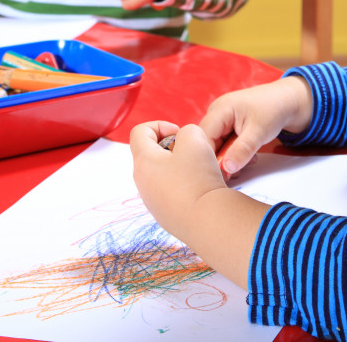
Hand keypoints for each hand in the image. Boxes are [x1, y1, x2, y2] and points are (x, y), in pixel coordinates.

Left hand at [130, 120, 269, 288]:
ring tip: (198, 171)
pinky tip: (199, 189)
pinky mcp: (164, 214)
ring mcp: (152, 201)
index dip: (159, 125)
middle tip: (191, 152)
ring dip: (177, 166)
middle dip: (171, 147)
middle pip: (150, 153)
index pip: (139, 132)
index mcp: (143, 161)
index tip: (178, 133)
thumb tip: (185, 141)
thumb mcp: (196, 139)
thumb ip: (187, 130)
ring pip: (160, 174)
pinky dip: (181, 185)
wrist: (206, 221)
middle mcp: (142, 182)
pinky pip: (168, 192)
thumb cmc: (198, 179)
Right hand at [199, 76, 313, 176]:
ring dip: (229, 158)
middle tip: (234, 174)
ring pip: (216, 145)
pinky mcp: (227, 126)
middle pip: (207, 142)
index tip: (221, 175)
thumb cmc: (273, 110)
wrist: (286, 100)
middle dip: (219, 160)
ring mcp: (221, 120)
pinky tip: (249, 157)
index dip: (208, 157)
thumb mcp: (259, 132)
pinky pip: (224, 143)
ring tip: (247, 163)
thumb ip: (242, 150)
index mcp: (219, 110)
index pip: (203, 138)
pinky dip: (234, 153)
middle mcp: (216, 114)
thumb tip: (226, 169)